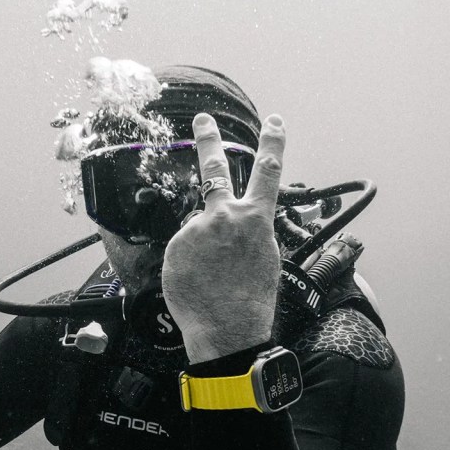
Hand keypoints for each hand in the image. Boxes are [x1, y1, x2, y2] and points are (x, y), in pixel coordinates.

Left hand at [162, 112, 286, 364]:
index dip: (272, 143)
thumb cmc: (250, 301)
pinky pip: (183, 249)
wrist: (226, 328)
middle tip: (203, 120)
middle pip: (214, 168)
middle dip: (209, 139)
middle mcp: (223, 216)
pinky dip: (189, 262)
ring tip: (212, 276)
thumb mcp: (265, 258)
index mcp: (254, 219)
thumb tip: (235, 227)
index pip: (267, 171)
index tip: (273, 122)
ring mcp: (196, 230)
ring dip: (203, 247)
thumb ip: (250, 232)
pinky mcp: (176, 246)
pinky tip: (198, 281)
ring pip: (198, 228)